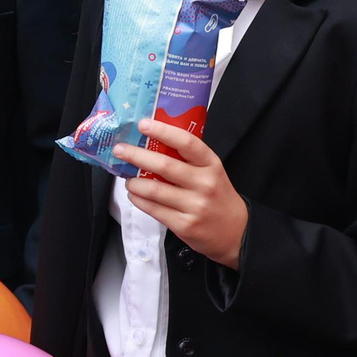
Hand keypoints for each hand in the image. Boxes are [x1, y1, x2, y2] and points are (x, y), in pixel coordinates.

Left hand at [113, 119, 248, 265]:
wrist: (236, 232)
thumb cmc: (218, 196)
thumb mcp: (211, 172)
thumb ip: (188, 160)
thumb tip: (152, 144)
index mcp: (211, 164)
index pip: (187, 142)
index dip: (163, 131)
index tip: (143, 124)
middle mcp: (204, 183)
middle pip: (165, 165)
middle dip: (137, 156)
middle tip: (120, 150)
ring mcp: (194, 206)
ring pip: (154, 190)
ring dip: (134, 182)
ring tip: (127, 178)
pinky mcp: (184, 225)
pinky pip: (154, 210)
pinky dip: (139, 200)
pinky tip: (134, 195)